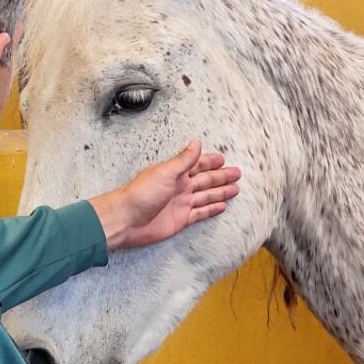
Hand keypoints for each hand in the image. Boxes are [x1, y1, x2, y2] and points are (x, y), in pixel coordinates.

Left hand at [91, 138, 240, 251]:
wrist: (127, 220)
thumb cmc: (140, 195)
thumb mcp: (165, 172)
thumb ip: (183, 160)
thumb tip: (196, 143)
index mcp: (175, 173)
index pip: (197, 164)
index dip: (210, 162)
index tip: (223, 159)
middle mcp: (179, 187)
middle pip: (206, 180)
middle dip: (221, 177)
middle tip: (236, 174)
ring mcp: (181, 203)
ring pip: (206, 196)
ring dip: (220, 192)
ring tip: (235, 189)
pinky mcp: (181, 219)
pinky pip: (201, 212)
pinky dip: (212, 209)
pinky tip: (221, 206)